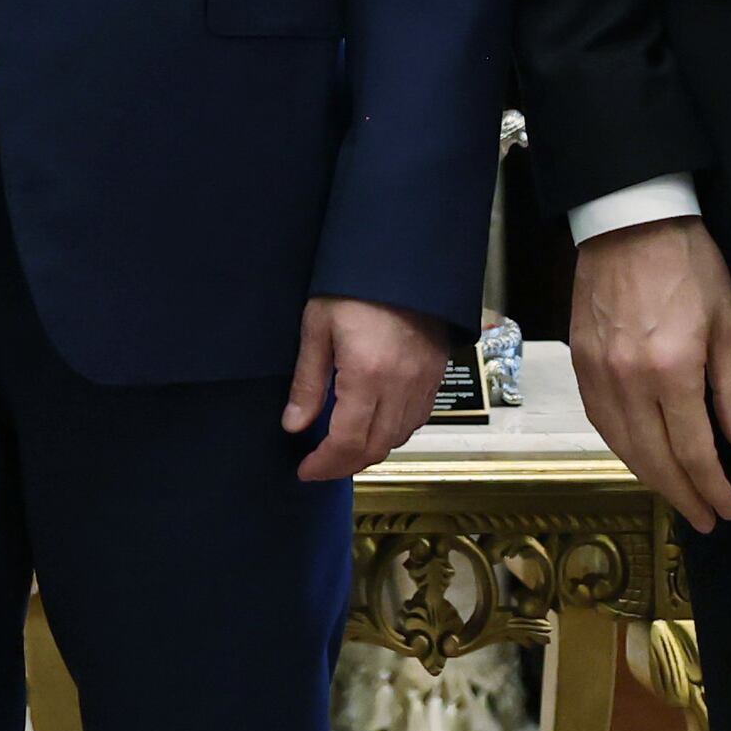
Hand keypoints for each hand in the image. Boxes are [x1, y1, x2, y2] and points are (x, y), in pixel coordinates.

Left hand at [283, 297, 452, 482]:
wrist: (402, 259)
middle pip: (376, 448)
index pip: (348, 441)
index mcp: (367, 375)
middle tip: (319, 467)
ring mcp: (424, 383)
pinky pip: (417, 420)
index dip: (325, 464)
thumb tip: (294, 426)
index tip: (305, 470)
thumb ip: (307, 382)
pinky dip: (393, 434)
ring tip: (341, 450)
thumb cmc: (353, 286)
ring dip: (369, 452)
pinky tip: (373, 428)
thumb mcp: (317, 327)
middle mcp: (401, 386)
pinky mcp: (436, 376)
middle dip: (344, 466)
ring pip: (398, 438)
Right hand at [572, 215, 730, 529]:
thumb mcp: (728, 321)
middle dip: (682, 494)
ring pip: (620, 443)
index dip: (712, 487)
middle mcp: (628, 379)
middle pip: (653, 457)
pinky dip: (619, 446)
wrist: (628, 219)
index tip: (727, 509)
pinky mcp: (579, 359)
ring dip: (648, 476)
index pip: (693, 450)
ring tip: (675, 494)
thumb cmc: (689, 264)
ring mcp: (597, 370)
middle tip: (704, 518)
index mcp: (672, 370)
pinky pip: (598, 418)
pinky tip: (637, 455)